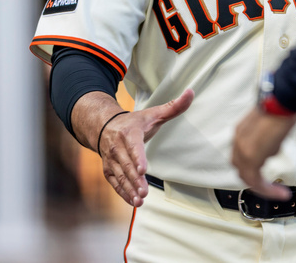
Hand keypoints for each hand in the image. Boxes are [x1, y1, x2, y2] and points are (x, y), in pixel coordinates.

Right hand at [93, 89, 194, 206]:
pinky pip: (115, 183)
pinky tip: (133, 203)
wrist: (104, 126)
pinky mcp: (108, 170)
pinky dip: (123, 193)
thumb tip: (191, 92)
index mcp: (129, 132)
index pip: (133, 146)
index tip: (142, 169)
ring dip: (129, 189)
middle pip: (126, 165)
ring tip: (140, 201)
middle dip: (135, 180)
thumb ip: (173, 106)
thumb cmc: (134, 122)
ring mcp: (111, 159)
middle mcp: (117, 147)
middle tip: (144, 192)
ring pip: (120, 176)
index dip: (137, 158)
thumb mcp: (153, 113)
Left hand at [231, 108, 295, 198]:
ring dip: (262, 187)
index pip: (241, 156)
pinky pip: (256, 181)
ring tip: (278, 192)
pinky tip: (280, 192)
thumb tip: (272, 147)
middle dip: (255, 180)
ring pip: (247, 177)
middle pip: (240, 169)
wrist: (282, 101)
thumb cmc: (281, 108)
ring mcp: (243, 149)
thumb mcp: (270, 125)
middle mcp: (238, 140)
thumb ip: (267, 139)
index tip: (264, 174)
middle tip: (269, 187)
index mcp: (241, 132)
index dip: (252, 167)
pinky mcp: (251, 157)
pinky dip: (267, 190)